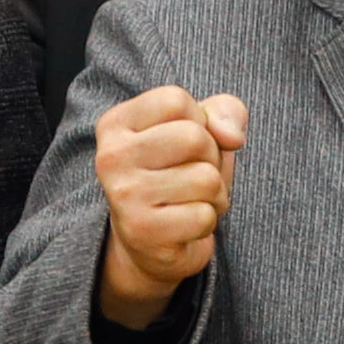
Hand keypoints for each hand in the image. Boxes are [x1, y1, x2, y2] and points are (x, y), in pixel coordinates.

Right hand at [92, 87, 249, 327]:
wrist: (151, 241)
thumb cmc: (179, 173)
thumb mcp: (203, 128)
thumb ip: (225, 111)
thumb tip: (232, 137)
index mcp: (116, 123)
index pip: (176, 101)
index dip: (199, 121)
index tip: (183, 144)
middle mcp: (111, 157)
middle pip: (194, 138)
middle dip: (211, 158)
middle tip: (192, 175)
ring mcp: (124, 196)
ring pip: (206, 179)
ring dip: (214, 193)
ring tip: (191, 199)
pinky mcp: (142, 232)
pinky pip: (204, 216)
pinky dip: (207, 221)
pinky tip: (185, 224)